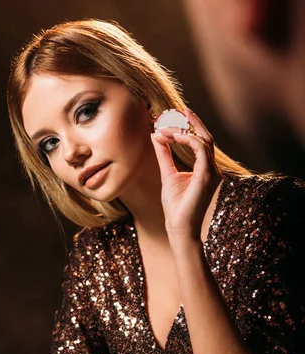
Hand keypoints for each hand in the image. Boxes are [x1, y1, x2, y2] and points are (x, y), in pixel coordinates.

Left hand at [151, 107, 221, 244]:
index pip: (200, 142)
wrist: (179, 227)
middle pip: (205, 137)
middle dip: (190, 122)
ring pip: (203, 140)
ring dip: (182, 131)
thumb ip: (164, 155)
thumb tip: (156, 135)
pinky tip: (171, 136)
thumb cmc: (176, 206)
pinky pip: (200, 149)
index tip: (168, 119)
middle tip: (174, 111)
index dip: (186, 128)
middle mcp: (212, 169)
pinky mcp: (208, 175)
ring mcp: (213, 172)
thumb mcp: (167, 175)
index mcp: (205, 169)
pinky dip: (186, 139)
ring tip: (163, 128)